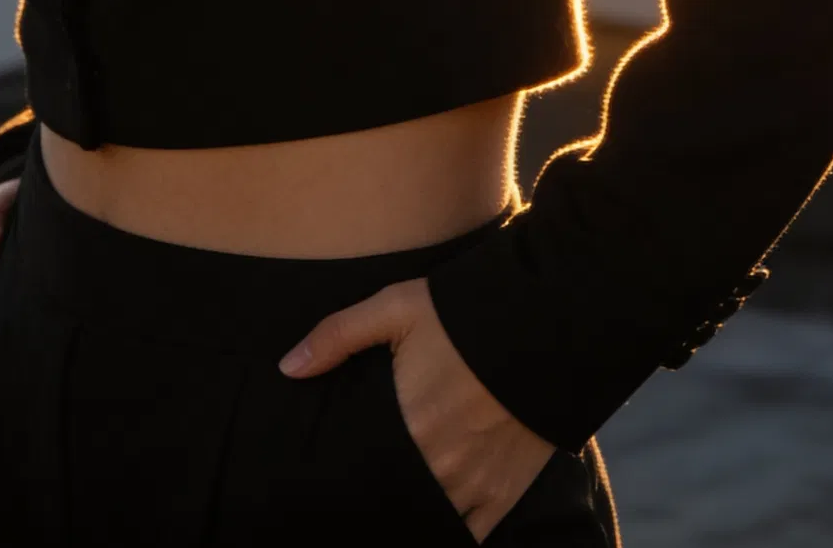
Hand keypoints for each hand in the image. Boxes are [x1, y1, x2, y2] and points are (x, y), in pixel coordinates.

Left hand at [279, 277, 553, 542]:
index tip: (327, 491)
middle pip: (393, 504)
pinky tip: (432, 524)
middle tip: (360, 496)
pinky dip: (451, 535)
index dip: (342, 489)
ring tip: (391, 507)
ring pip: (429, 524)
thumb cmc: (465, 313)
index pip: (362, 478)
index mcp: (408, 427)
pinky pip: (471, 536)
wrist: (545, 321)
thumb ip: (338, 336)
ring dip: (409, 516)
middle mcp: (440, 468)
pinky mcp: (505, 493)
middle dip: (373, 504)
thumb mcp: (396, 307)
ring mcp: (475, 487)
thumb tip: (288, 367)